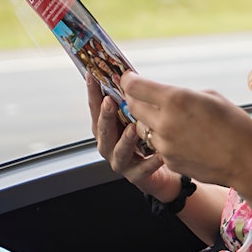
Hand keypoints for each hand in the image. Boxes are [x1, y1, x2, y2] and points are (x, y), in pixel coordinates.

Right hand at [87, 73, 179, 200]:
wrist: (160, 173)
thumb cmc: (146, 140)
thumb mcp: (138, 117)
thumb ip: (131, 101)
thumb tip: (130, 74)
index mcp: (106, 129)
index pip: (95, 108)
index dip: (92, 93)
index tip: (92, 76)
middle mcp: (109, 145)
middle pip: (102, 130)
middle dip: (105, 115)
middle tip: (110, 101)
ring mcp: (120, 162)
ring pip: (119, 151)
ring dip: (125, 139)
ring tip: (133, 129)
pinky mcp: (136, 176)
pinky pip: (143, 169)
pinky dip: (151, 161)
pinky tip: (160, 154)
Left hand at [119, 71, 251, 189]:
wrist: (247, 161)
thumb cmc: (235, 124)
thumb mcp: (210, 97)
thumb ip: (182, 94)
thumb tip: (166, 96)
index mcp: (175, 99)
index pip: (135, 86)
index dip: (129, 80)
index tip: (129, 78)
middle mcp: (164, 122)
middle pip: (132, 106)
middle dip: (135, 99)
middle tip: (141, 95)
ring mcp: (164, 145)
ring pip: (142, 128)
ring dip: (148, 120)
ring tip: (167, 118)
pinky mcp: (168, 161)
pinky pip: (157, 145)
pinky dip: (163, 139)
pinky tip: (183, 138)